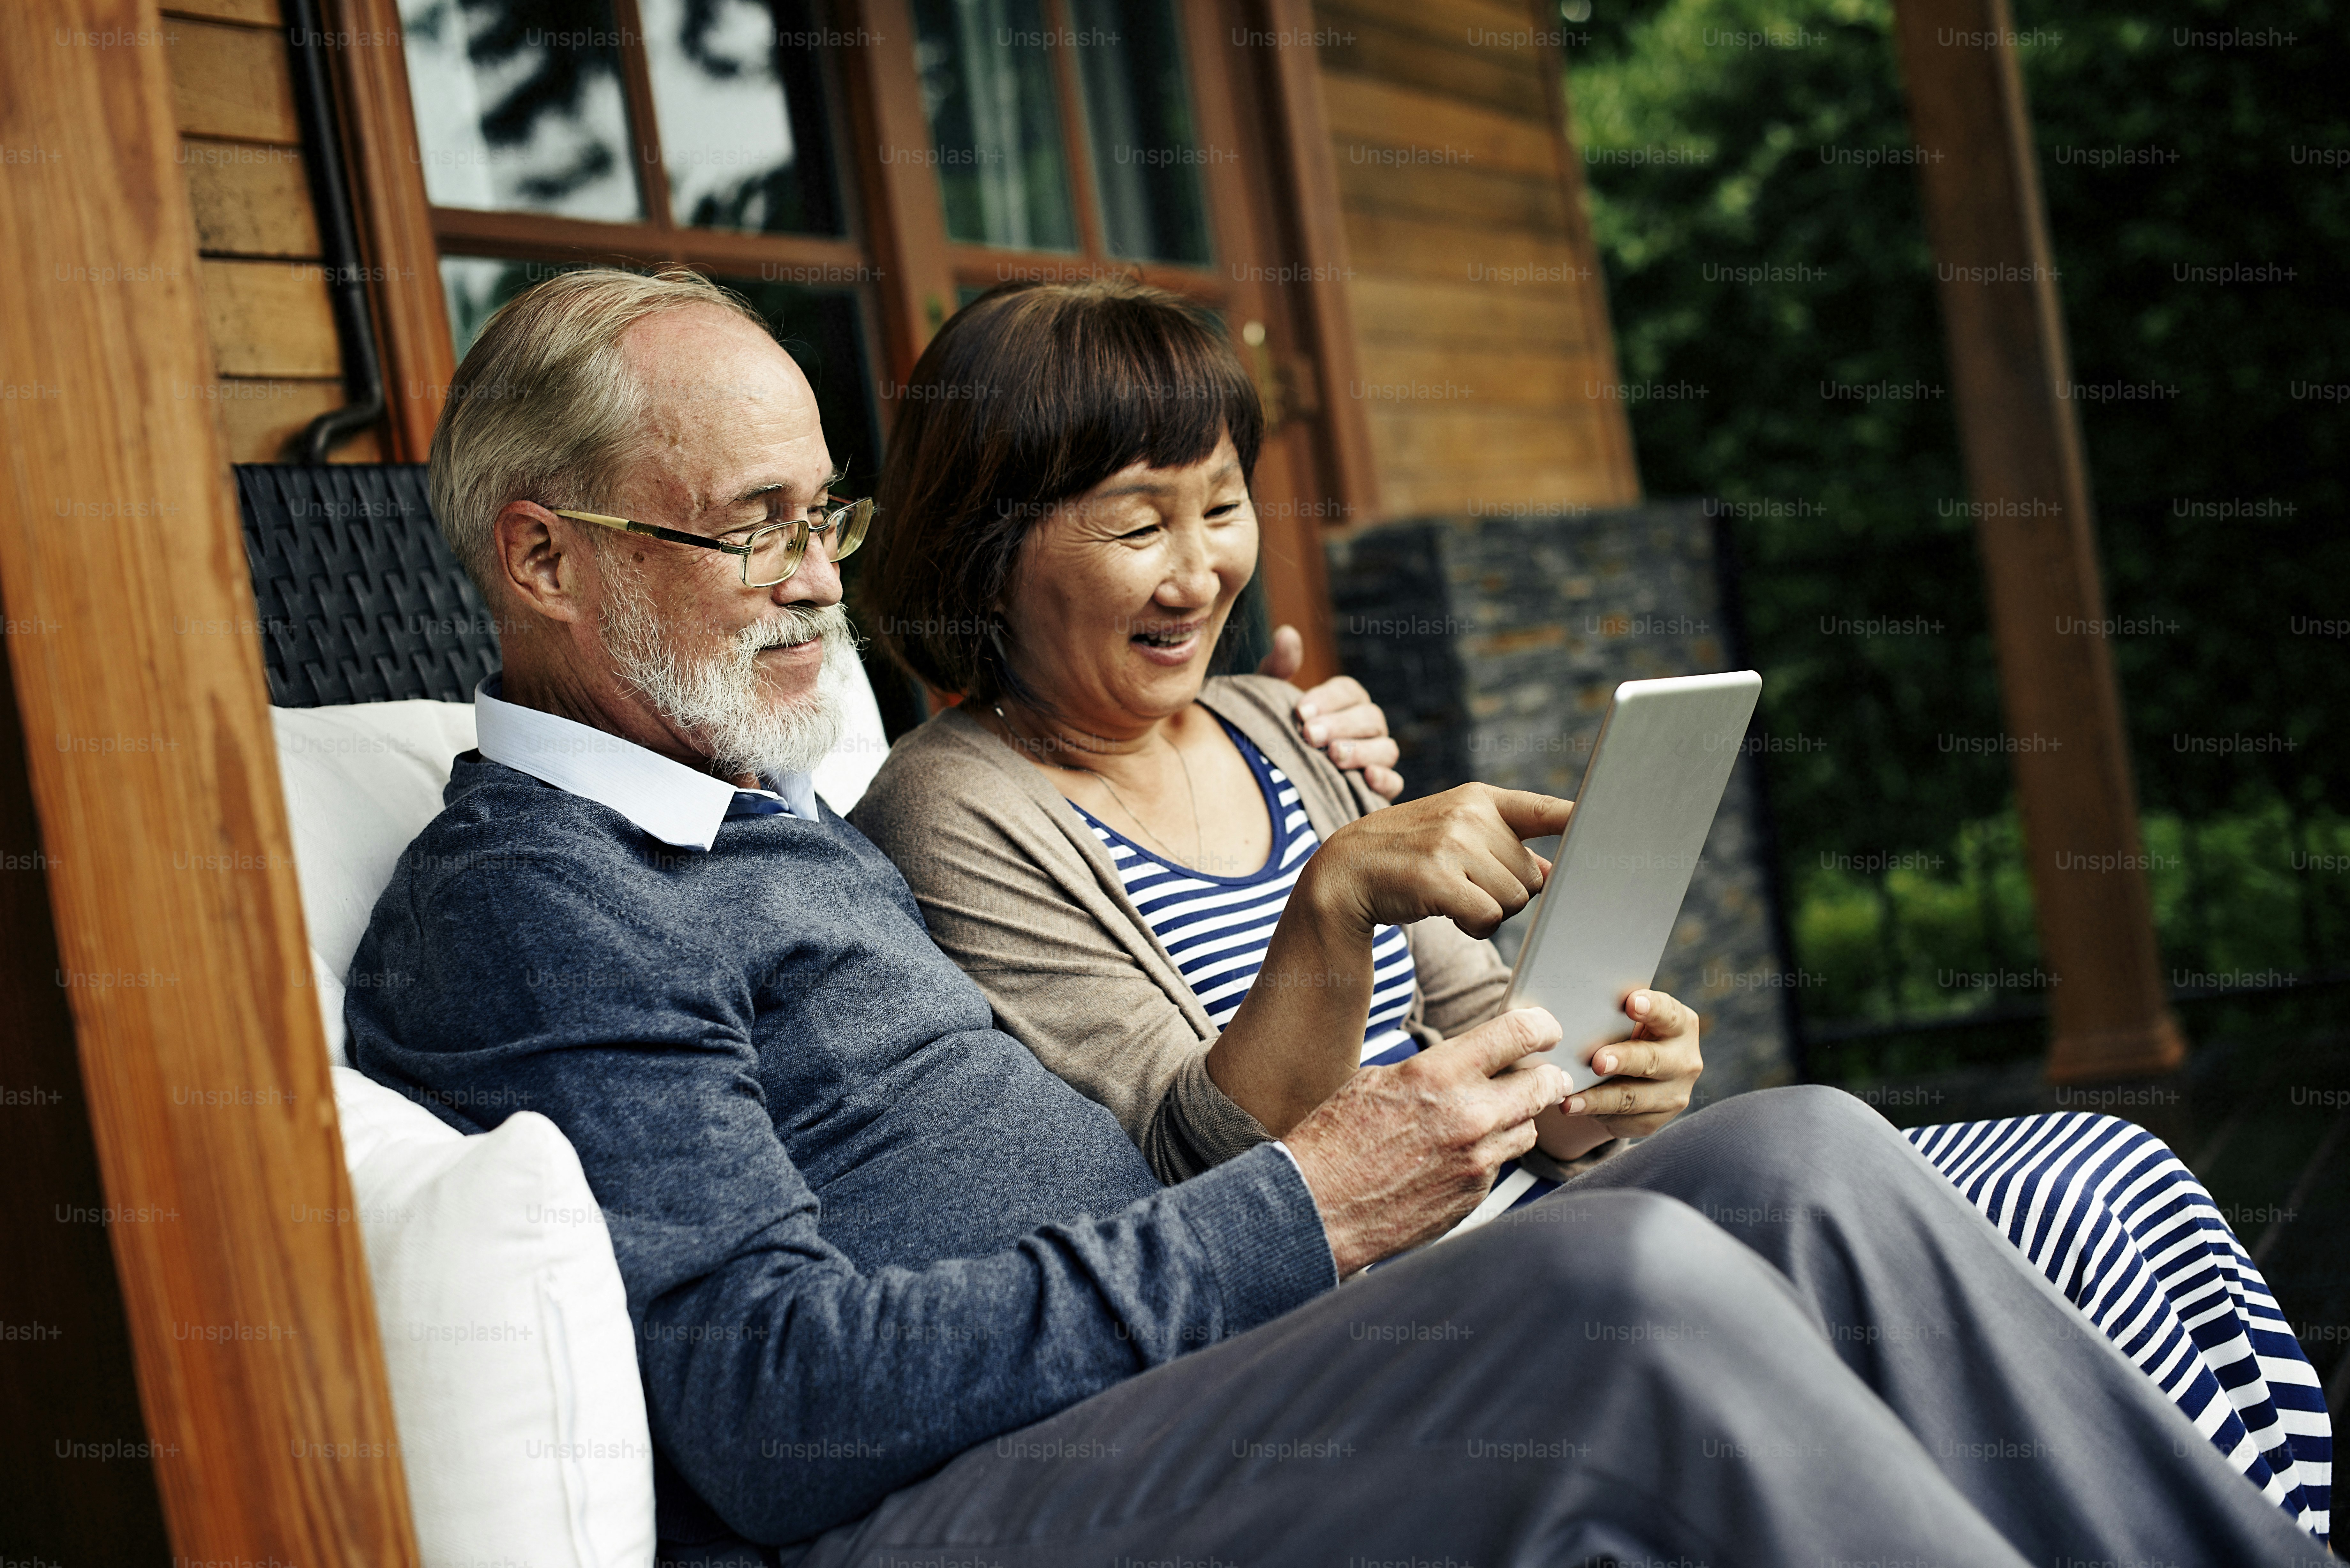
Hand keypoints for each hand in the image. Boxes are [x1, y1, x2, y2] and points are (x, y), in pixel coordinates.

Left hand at [1258, 624, 1402, 799]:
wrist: (1272, 780)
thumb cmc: (1275, 733)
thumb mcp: (1270, 700)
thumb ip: (1278, 667)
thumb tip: (1286, 634)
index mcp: (1345, 703)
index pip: (1348, 691)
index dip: (1328, 699)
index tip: (1299, 710)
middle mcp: (1366, 729)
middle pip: (1369, 718)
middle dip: (1341, 725)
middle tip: (1309, 735)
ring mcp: (1376, 759)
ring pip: (1386, 749)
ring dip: (1362, 751)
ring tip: (1333, 756)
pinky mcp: (1377, 791)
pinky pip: (1395, 784)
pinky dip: (1385, 781)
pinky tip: (1366, 779)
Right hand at [1285, 1008, 1568, 1273]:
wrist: (1318, 1208)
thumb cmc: (1337, 1140)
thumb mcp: (1379, 1081)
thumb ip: (1434, 1070)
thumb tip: (1469, 1064)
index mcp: (1440, 1074)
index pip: (1518, 1034)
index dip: (1540, 1026)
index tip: (1544, 1029)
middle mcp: (1470, 1116)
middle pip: (1543, 1085)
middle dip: (1546, 1076)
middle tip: (1543, 1074)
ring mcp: (1477, 1160)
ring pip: (1528, 1128)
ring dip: (1516, 1118)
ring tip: (1487, 1117)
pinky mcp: (1475, 1195)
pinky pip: (1500, 1165)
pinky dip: (1487, 1155)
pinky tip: (1452, 1156)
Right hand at [1301, 784, 1571, 939]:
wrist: (1344, 872)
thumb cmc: (1408, 857)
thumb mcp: (1455, 837)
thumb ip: (1506, 849)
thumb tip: (1552, 875)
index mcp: (1479, 798)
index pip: (1546, 808)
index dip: (1584, 819)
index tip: (1621, 818)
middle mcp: (1469, 813)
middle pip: (1531, 875)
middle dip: (1505, 891)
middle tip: (1465, 884)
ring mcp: (1451, 843)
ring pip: (1513, 899)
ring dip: (1489, 911)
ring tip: (1452, 895)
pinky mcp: (1436, 877)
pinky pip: (1487, 917)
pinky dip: (1472, 924)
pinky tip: (1446, 910)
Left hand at [1534, 988, 1703, 1156]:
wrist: (1628, 1072)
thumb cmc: (1620, 1032)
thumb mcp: (1622, 1018)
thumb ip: (1610, 1009)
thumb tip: (1570, 1002)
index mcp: (1680, 1024)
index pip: (1668, 1013)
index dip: (1652, 1007)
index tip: (1631, 1002)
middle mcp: (1684, 1060)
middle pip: (1653, 1060)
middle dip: (1623, 1060)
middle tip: (1597, 1061)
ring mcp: (1673, 1094)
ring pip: (1633, 1097)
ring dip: (1598, 1098)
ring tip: (1569, 1099)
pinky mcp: (1654, 1121)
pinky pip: (1623, 1120)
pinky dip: (1595, 1114)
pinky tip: (1573, 1108)